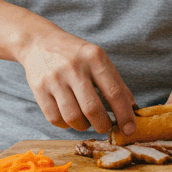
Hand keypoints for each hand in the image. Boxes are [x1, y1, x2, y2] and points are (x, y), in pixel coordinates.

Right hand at [17, 28, 136, 135]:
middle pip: (93, 108)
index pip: (114, 92)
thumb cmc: (75, 54)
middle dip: (103, 125)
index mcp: (95, 57)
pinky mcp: (39, 89)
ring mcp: (55, 78)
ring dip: (84, 126)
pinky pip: (55, 118)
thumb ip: (115, 82)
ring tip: (87, 122)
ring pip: (73, 117)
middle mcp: (74, 67)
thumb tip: (132, 108)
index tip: (129, 129)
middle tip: (105, 127)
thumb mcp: (98, 59)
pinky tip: (70, 118)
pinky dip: (66, 125)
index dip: (124, 115)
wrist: (39, 42)